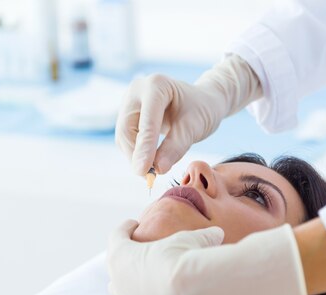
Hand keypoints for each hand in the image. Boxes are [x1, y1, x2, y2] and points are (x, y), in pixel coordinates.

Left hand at [98, 219, 225, 294]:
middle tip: (140, 255)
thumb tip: (217, 235)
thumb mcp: (192, 240)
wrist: (190, 291)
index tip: (134, 225)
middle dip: (126, 259)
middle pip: (116, 264)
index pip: (118, 234)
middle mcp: (116, 277)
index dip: (126, 228)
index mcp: (122, 252)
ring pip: (116, 290)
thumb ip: (202, 237)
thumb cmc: (186, 259)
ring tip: (129, 282)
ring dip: (122, 285)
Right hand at [115, 55, 261, 175]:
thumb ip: (176, 147)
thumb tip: (157, 169)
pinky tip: (149, 163)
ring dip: (135, 157)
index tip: (144, 171)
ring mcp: (130, 102)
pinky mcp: (129, 114)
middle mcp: (137, 90)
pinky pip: (127, 138)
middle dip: (137, 155)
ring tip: (152, 172)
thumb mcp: (194, 128)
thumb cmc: (202, 110)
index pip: (146, 122)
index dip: (144, 148)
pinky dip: (136, 153)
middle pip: (126, 129)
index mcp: (156, 85)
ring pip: (123, 136)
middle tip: (150, 177)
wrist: (202, 102)